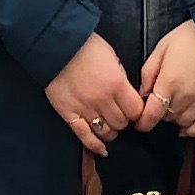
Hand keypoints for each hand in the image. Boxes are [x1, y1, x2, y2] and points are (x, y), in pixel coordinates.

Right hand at [45, 36, 141, 155]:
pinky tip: (102, 150)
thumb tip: (128, 95)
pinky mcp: (68, 113)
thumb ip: (121, 79)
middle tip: (121, 115)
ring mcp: (85, 108)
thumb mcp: (113, 58)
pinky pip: (84, 135)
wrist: (57, 45)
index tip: (134, 110)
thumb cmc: (86, 47)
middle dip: (124, 120)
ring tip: (110, 126)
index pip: (136, 111)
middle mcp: (102, 100)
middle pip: (122, 123)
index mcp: (117, 84)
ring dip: (111, 131)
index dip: (137, 112)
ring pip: (106, 132)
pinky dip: (94, 145)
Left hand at [139, 21, 194, 137]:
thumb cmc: (190, 38)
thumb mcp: (162, 48)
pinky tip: (185, 128)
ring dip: (175, 119)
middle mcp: (184, 96)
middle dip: (160, 113)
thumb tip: (143, 93)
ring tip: (174, 109)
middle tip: (161, 103)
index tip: (140, 123)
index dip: (143, 122)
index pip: (152, 113)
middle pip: (166, 118)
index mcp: (169, 82)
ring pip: (182, 122)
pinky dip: (192, 130)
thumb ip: (149, 72)